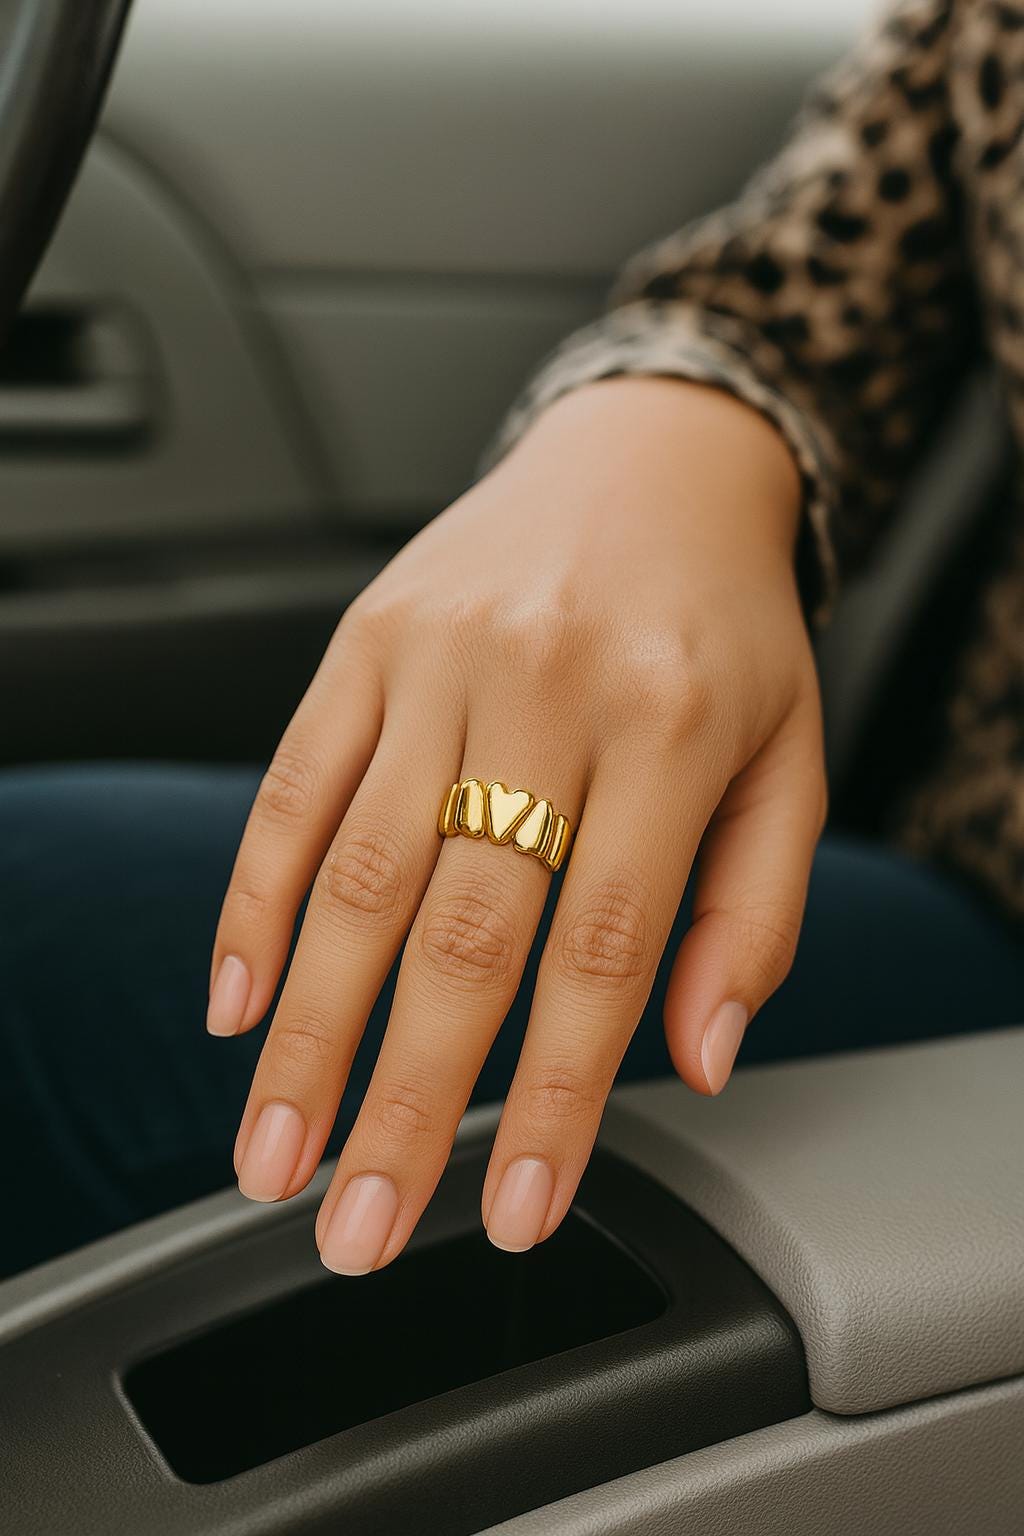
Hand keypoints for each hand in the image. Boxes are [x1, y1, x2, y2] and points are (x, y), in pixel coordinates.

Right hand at [208, 377, 825, 1272]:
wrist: (648, 464)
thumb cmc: (723, 628)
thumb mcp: (790, 758)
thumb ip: (756, 911)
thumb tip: (695, 1055)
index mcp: (671, 729)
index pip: (600, 955)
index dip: (549, 1101)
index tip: (511, 1211)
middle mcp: (546, 689)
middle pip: (460, 934)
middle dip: (399, 1101)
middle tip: (354, 1227)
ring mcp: (441, 659)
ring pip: (356, 875)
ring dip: (306, 1033)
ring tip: (274, 1154)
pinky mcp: (365, 640)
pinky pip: (294, 784)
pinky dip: (254, 901)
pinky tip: (238, 1002)